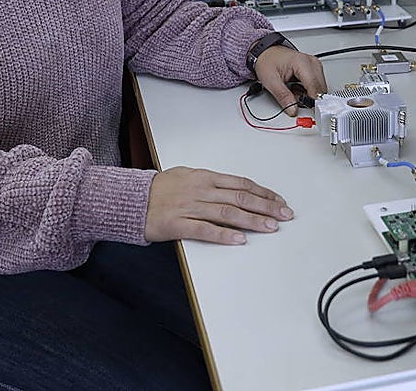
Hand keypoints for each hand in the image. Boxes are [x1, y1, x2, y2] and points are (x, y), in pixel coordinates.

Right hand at [145, 166, 293, 244]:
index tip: (279, 201)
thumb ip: (211, 183)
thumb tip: (235, 189)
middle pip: (240, 198)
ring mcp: (190, 207)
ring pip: (228, 213)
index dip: (263, 193)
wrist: (131, 199)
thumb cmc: (159, 188)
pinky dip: (224, 235)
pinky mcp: (179, 224)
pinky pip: (205, 230)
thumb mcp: (188, 176)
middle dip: (266, 207)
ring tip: (270, 227)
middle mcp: (201, 190)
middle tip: (284, 215)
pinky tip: (239, 240)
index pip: (241, 184)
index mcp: (205, 177)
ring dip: (252, 220)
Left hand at [254, 45, 326, 115]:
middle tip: (294, 98)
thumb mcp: (270, 81)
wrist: (267, 53)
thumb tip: (293, 109)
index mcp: (302, 62)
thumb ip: (283, 96)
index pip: (315, 87)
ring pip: (320, 89)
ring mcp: (315, 65)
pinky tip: (298, 87)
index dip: (314, 102)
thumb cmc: (268, 61)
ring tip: (294, 90)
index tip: (311, 112)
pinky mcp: (315, 70)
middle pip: (320, 89)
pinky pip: (317, 86)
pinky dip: (309, 91)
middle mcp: (312, 62)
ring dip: (309, 95)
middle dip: (310, 99)